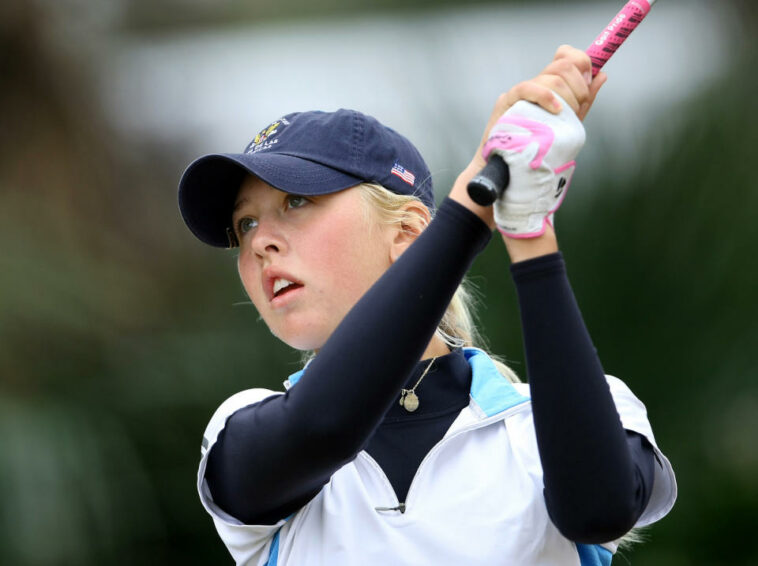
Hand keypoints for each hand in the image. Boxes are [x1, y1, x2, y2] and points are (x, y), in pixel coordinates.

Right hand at [449, 45, 606, 231]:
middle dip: (579, 84)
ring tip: (565, 117)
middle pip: (563, 65)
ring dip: (568, 96)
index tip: (590, 78)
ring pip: (551, 78)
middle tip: (578, 106)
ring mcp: (520, 92)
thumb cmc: (536, 150)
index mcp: (549, 86)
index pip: (565, 56)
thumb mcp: (567, 123)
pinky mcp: (506, 102)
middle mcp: (534, 84)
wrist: (508, 171)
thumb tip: (602, 75)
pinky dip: (546, 96)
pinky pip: (528, 88)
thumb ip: (584, 101)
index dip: (581, 61)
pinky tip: (556, 110)